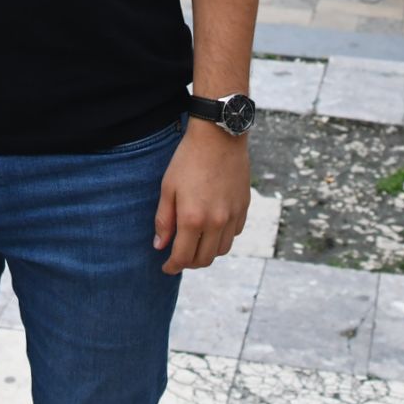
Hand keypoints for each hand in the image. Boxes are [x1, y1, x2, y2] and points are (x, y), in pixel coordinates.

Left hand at [154, 118, 250, 274]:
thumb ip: (164, 220)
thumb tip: (160, 245)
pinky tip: (212, 228)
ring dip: (207, 253)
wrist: (219, 136)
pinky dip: (222, 238)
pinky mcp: (243, 207)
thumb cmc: (188, 159)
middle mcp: (216, 222)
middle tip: (179, 257)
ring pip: (221, 250)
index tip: (166, 267)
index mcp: (193, 219)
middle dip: (189, 263)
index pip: (183, 257)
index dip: (172, 266)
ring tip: (195, 244)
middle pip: (204, 259)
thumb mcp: (168, 187)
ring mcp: (232, 216)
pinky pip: (234, 234)